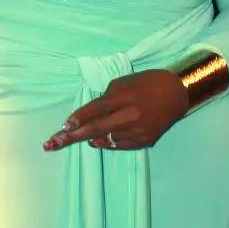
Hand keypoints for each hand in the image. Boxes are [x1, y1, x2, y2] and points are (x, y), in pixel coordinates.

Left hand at [43, 70, 187, 151]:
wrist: (177, 94)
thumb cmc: (146, 83)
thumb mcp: (123, 83)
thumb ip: (105, 99)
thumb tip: (88, 117)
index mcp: (124, 97)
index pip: (95, 109)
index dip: (78, 118)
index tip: (63, 124)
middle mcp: (130, 116)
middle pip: (96, 128)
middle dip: (71, 136)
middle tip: (51, 143)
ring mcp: (137, 131)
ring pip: (105, 139)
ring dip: (89, 138)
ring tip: (76, 135)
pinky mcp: (144, 141)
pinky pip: (117, 145)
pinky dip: (105, 142)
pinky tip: (97, 139)